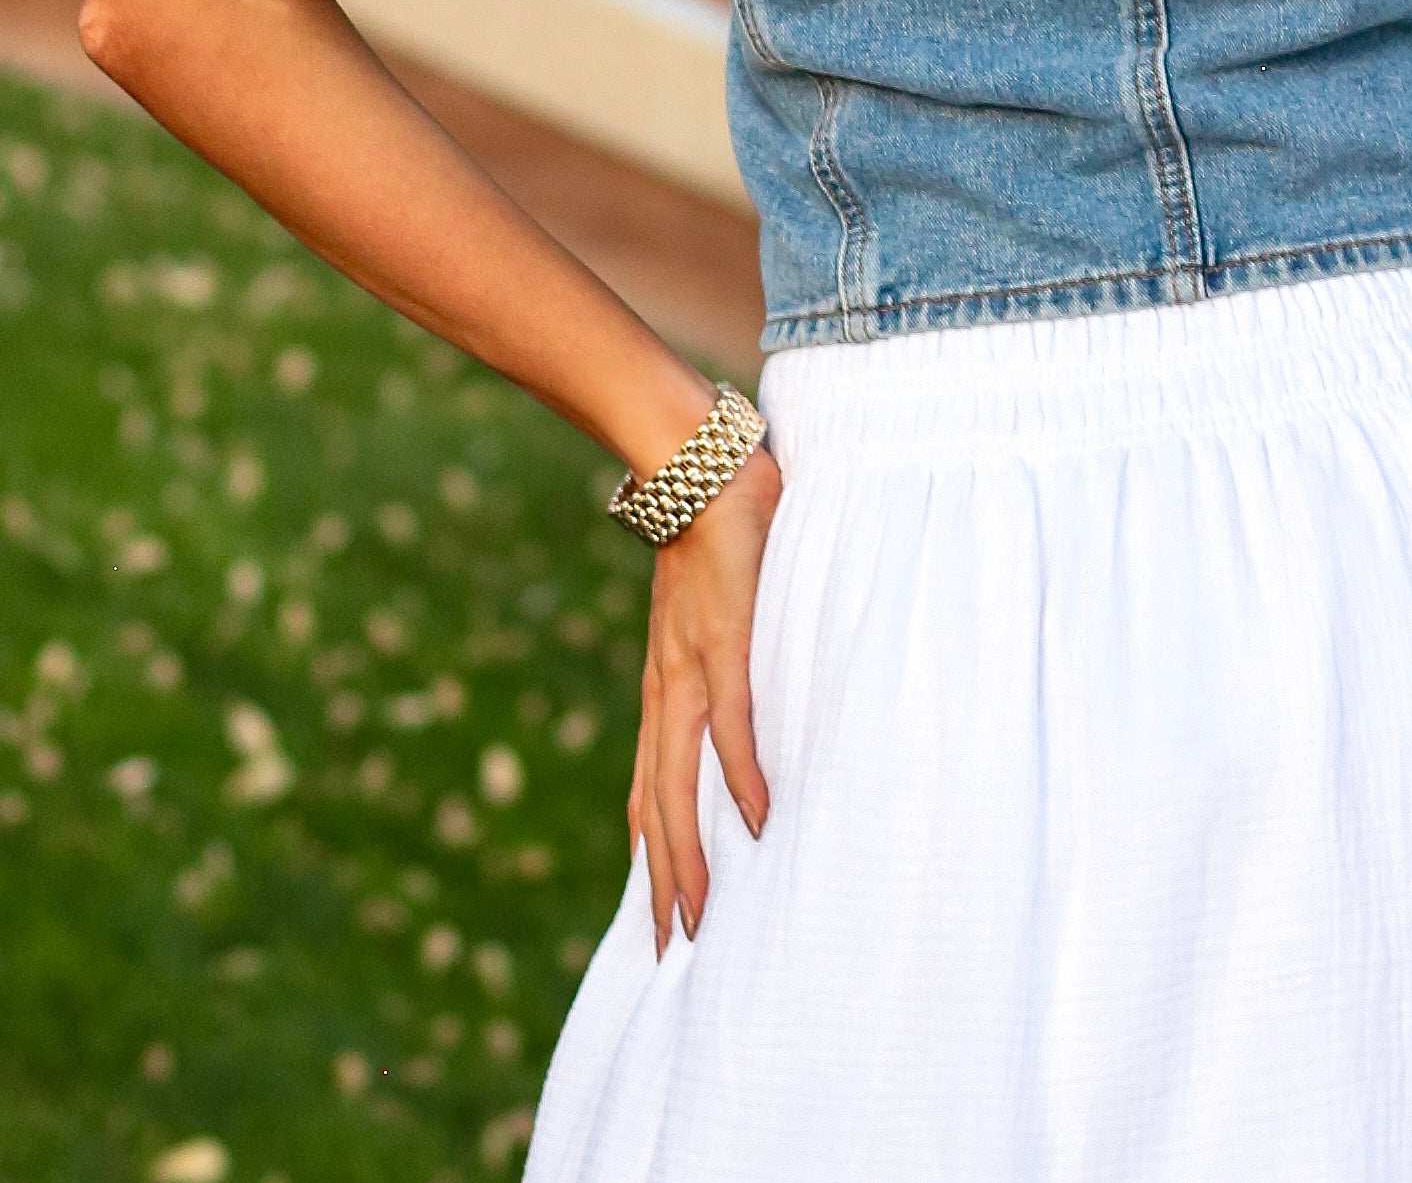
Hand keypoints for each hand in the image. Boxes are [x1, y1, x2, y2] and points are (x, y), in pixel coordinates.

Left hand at [626, 439, 782, 952]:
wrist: (693, 463)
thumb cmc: (713, 527)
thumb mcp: (711, 606)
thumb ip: (724, 647)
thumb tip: (749, 680)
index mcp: (664, 682)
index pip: (651, 783)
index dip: (654, 847)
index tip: (658, 907)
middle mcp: (666, 686)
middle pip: (658, 803)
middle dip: (663, 880)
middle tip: (672, 948)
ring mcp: (691, 667)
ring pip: (682, 782)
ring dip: (690, 854)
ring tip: (699, 915)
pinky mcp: (723, 639)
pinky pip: (732, 723)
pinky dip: (743, 775)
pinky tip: (760, 818)